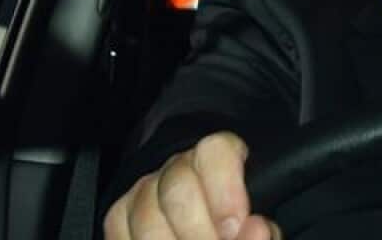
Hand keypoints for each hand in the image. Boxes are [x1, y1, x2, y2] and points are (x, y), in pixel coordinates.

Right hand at [103, 132, 282, 239]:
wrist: (214, 221)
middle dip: (199, 230)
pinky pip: (121, 232)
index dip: (224, 189)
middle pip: (178, 188)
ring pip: (146, 215)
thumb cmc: (242, 224)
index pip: (216, 151)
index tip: (236, 223)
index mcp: (220, 156)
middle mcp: (179, 167)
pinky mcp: (120, 217)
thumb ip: (261, 230)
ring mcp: (145, 190)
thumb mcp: (257, 224)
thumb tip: (256, 229)